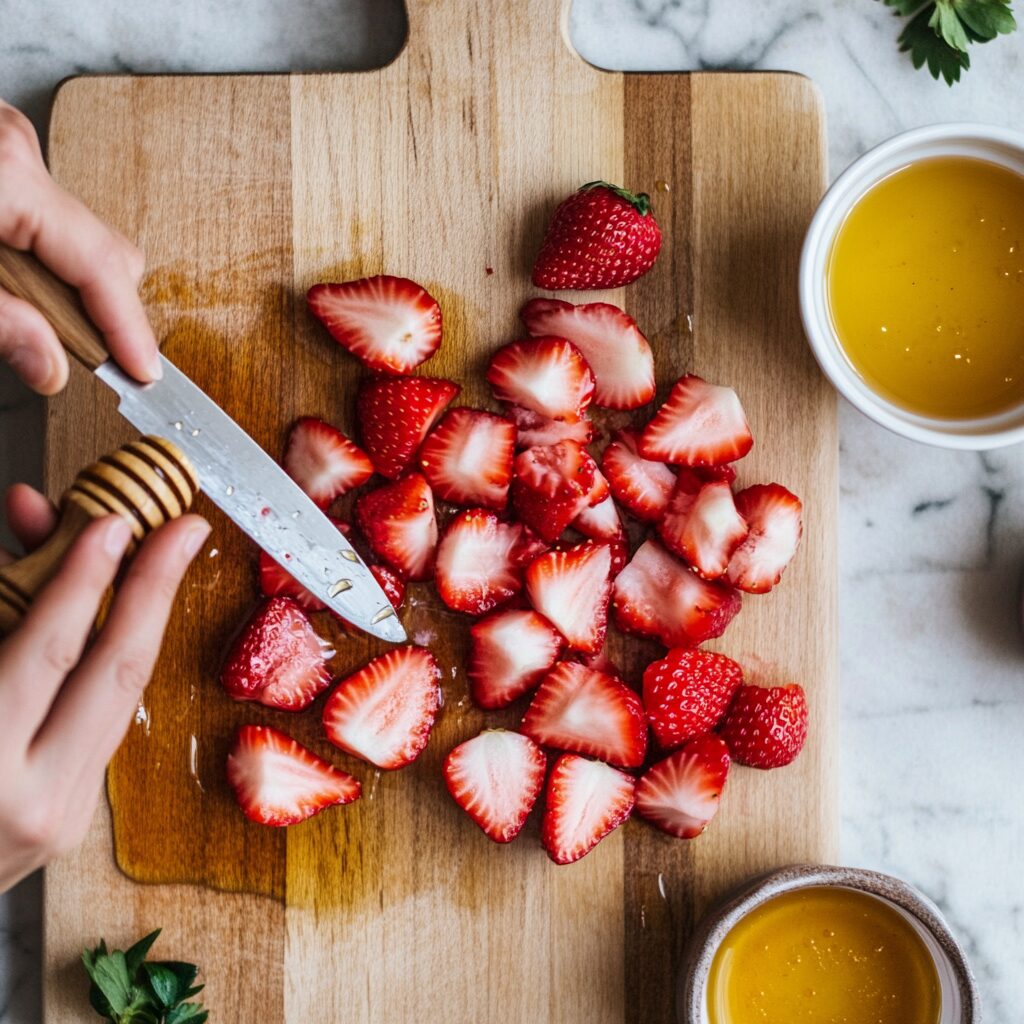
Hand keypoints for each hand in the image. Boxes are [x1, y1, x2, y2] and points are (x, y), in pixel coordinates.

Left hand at [0, 99, 160, 391]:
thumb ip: (0, 324)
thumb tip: (52, 369)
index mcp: (9, 179)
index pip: (102, 268)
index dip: (129, 330)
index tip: (146, 374)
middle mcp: (20, 154)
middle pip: (105, 253)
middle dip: (97, 308)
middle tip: (61, 345)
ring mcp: (10, 148)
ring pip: (79, 238)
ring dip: (65, 284)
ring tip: (16, 302)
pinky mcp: (1, 155)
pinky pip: (52, 220)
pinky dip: (44, 258)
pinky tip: (9, 271)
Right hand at [0, 485, 208, 891]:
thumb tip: (27, 522)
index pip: (47, 657)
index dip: (82, 581)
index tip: (109, 524)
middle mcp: (29, 800)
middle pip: (116, 672)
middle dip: (155, 588)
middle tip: (184, 529)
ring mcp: (60, 815)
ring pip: (125, 697)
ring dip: (147, 620)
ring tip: (164, 559)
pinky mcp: (72, 819)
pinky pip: (106, 723)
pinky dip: (115, 663)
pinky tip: (126, 617)